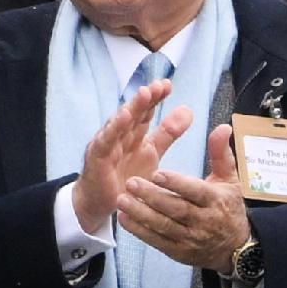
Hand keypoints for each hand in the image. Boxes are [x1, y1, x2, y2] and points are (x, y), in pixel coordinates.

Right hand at [69, 76, 188, 241]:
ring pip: (120, 123)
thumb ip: (168, 133)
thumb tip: (188, 109)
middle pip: (134, 114)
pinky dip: (113, 129)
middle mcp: (120, 135)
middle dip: (146, 98)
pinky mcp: (97, 159)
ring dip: (131, 108)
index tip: (167, 84)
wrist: (100, 203)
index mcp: (135, 134)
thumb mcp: (152, 153)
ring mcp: (107, 145)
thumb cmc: (125, 176)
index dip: (155, 98)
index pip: (146, 112)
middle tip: (158, 85)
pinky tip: (122, 117)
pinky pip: (106, 142)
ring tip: (144, 94)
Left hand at [119, 123, 252, 275]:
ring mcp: (191, 239)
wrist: (235, 248)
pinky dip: (140, 232)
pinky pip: (158, 241)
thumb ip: (221, 153)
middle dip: (152, 197)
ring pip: (164, 226)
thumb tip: (222, 127)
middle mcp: (204, 221)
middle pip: (176, 209)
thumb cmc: (229, 206)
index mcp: (216, 201)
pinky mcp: (179, 252)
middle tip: (130, 182)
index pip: (195, 191)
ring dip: (141, 214)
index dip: (176, 183)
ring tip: (121, 199)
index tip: (157, 172)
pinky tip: (124, 219)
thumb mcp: (230, 180)